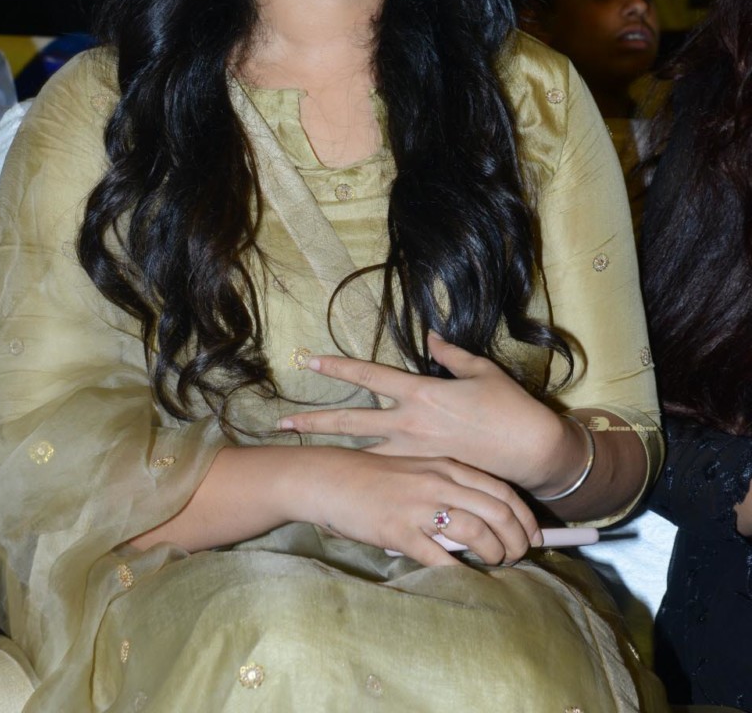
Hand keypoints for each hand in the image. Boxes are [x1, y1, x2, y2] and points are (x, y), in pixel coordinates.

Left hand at [277, 332, 567, 493]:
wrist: (530, 451)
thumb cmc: (508, 406)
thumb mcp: (480, 371)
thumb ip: (451, 354)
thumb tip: (430, 335)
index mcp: (421, 393)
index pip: (369, 376)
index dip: (338, 367)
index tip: (310, 361)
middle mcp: (409, 423)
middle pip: (351, 421)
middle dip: (315, 419)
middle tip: (281, 420)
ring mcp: (414, 451)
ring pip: (362, 449)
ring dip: (331, 447)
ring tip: (303, 449)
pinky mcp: (425, 471)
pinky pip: (387, 468)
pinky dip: (364, 469)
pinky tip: (346, 474)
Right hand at [294, 448, 541, 567]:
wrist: (330, 478)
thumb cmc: (374, 476)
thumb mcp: (418, 469)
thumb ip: (448, 486)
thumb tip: (480, 517)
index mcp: (446, 465)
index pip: (500, 490)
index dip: (524, 516)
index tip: (535, 534)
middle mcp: (439, 482)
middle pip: (497, 513)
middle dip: (517, 540)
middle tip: (519, 555)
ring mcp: (420, 506)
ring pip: (477, 533)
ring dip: (495, 554)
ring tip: (496, 564)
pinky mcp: (400, 530)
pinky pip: (440, 557)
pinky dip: (458, 571)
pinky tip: (465, 579)